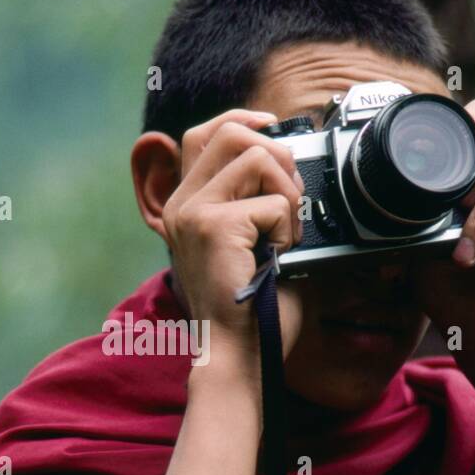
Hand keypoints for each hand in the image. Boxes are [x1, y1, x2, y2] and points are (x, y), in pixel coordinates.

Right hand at [154, 110, 306, 367]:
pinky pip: (273, 201)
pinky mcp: (213, 227)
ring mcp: (193, 213)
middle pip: (230, 131)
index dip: (243, 119)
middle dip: (277, 154)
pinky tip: (280, 254)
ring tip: (286, 232)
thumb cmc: (250, 310)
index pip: (205, 134)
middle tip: (290, 199)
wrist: (239, 354)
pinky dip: (288, 225)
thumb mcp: (251, 244)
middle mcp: (181, 205)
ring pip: (256, 157)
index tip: (273, 127)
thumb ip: (257, 201)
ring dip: (287, 191)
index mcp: (186, 206)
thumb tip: (293, 168)